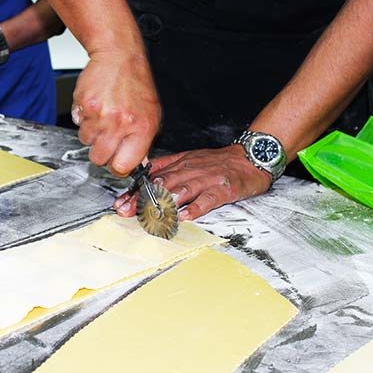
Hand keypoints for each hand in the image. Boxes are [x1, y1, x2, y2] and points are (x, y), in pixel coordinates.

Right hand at [71, 51, 159, 176]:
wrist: (118, 55)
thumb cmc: (136, 84)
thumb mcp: (151, 114)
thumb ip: (143, 141)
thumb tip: (136, 163)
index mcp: (141, 128)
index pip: (123, 166)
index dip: (118, 167)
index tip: (117, 162)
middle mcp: (120, 123)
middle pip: (99, 158)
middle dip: (101, 151)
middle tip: (108, 137)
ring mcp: (100, 114)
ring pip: (86, 142)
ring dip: (92, 133)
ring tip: (103, 116)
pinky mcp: (83, 105)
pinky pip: (78, 124)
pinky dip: (84, 119)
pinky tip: (95, 106)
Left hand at [113, 144, 272, 220]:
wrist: (251, 157)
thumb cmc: (218, 162)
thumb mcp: (188, 159)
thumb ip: (165, 167)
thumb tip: (140, 176)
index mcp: (180, 163)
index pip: (153, 176)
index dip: (135, 190)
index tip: (120, 203)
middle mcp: (190, 170)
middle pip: (163, 184)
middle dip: (142, 199)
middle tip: (128, 211)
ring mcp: (207, 179)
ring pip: (183, 189)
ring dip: (165, 202)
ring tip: (151, 213)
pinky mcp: (224, 188)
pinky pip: (209, 198)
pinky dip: (197, 207)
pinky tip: (186, 216)